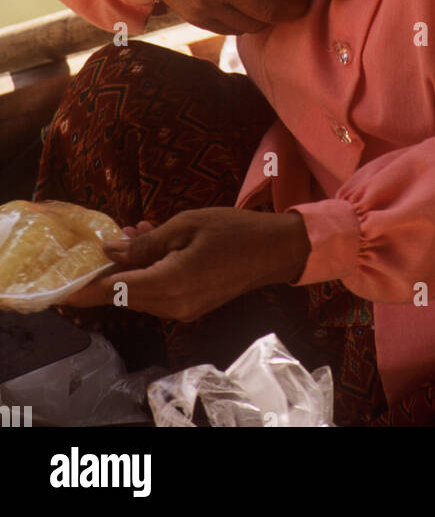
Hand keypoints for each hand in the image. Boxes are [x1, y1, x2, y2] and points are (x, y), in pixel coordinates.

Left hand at [63, 208, 311, 319]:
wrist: (274, 251)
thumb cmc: (233, 230)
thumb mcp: (186, 225)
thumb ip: (146, 242)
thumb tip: (110, 250)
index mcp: (168, 284)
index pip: (112, 292)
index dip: (83, 291)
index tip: (59, 288)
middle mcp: (171, 305)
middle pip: (123, 295)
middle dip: (109, 270)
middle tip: (106, 238)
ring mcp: (182, 310)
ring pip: (140, 292)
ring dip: (132, 267)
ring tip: (139, 230)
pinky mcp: (190, 307)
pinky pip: (158, 293)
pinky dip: (149, 272)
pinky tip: (156, 244)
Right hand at [112, 0, 336, 33]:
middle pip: (268, 7)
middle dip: (295, 8)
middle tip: (308, 1)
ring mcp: (204, 4)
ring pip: (254, 23)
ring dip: (275, 17)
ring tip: (282, 1)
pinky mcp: (197, 18)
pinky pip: (235, 29)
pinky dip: (253, 22)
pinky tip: (258, 8)